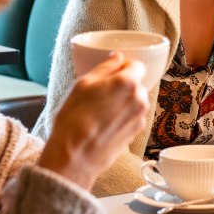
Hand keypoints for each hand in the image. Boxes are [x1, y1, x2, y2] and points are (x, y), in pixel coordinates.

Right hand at [39, 55, 149, 189]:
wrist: (74, 156)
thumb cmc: (74, 119)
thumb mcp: (83, 84)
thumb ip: (105, 68)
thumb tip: (117, 57)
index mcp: (128, 83)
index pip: (137, 65)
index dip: (123, 67)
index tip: (111, 73)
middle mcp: (139, 100)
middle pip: (136, 85)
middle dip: (122, 87)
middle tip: (99, 95)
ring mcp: (139, 118)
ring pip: (134, 102)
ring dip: (122, 103)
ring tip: (99, 112)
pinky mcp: (136, 134)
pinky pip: (131, 118)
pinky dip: (121, 118)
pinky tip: (103, 124)